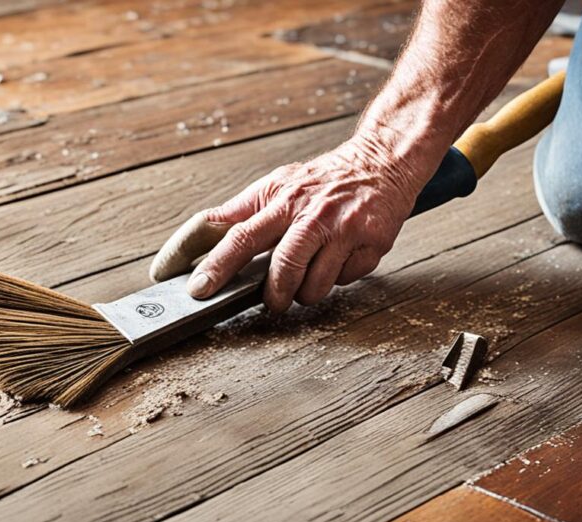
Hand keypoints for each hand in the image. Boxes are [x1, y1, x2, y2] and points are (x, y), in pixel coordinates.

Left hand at [186, 135, 422, 312]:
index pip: (241, 237)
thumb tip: (203, 228)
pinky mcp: (373, 243)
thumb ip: (241, 209)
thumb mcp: (278, 184)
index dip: (217, 267)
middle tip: (273, 299)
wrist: (383, 162)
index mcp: (282, 200)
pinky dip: (339, 277)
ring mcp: (344, 229)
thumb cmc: (324, 179)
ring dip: (307, 291)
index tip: (199, 289)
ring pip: (315, 286)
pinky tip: (341, 257)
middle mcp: (312, 214)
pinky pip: (346, 280)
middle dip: (274, 295)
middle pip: (283, 269)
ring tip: (311, 272)